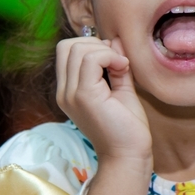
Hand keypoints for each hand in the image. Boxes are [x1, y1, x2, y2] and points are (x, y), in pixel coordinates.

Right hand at [56, 36, 151, 163]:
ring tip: (122, 67)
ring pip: (78, 49)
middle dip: (95, 44)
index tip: (114, 61)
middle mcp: (64, 92)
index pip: (66, 51)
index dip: (91, 46)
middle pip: (67, 46)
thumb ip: (115, 64)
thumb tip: (114, 39)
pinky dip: (110, 56)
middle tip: (117, 62)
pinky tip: (123, 68)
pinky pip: (91, 59)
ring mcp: (71, 94)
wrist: (129, 155)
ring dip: (104, 50)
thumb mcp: (121, 89)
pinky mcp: (84, 96)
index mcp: (69, 91)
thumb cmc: (127, 127)